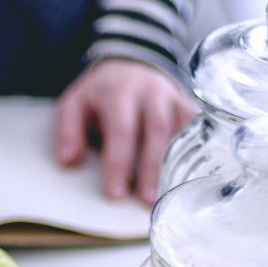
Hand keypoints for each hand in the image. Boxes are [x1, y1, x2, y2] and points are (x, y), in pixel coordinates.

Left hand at [55, 58, 195, 204]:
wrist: (128, 66)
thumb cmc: (98, 95)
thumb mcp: (73, 105)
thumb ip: (67, 131)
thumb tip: (68, 160)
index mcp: (118, 92)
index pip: (121, 131)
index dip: (119, 164)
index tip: (115, 193)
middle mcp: (150, 92)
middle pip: (156, 132)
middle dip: (151, 169)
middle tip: (146, 200)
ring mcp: (172, 98)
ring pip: (181, 131)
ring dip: (177, 165)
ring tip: (171, 195)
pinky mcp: (187, 105)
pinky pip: (198, 128)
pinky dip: (199, 152)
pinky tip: (193, 177)